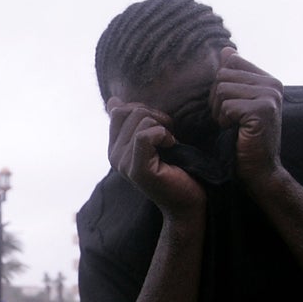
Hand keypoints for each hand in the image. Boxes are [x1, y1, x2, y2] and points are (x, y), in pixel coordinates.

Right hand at [106, 96, 205, 216]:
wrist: (189, 201)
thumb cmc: (177, 169)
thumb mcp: (154, 137)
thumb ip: (133, 121)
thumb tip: (113, 100)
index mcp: (115, 147)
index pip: (119, 110)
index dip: (145, 110)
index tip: (161, 127)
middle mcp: (113, 156)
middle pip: (129, 112)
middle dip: (156, 116)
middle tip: (169, 136)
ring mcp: (123, 164)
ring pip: (140, 120)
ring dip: (163, 126)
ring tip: (171, 143)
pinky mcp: (137, 170)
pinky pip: (144, 136)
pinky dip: (163, 135)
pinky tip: (172, 146)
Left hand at [212, 47, 283, 188]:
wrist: (259, 171)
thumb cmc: (244, 139)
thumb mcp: (236, 105)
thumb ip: (233, 77)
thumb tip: (226, 50)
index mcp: (268, 80)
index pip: (232, 61)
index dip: (221, 85)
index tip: (231, 108)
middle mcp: (273, 84)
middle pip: (223, 74)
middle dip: (217, 99)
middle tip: (230, 120)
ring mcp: (270, 96)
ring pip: (222, 89)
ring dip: (219, 112)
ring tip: (233, 126)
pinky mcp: (263, 110)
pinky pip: (226, 105)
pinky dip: (224, 121)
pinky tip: (237, 132)